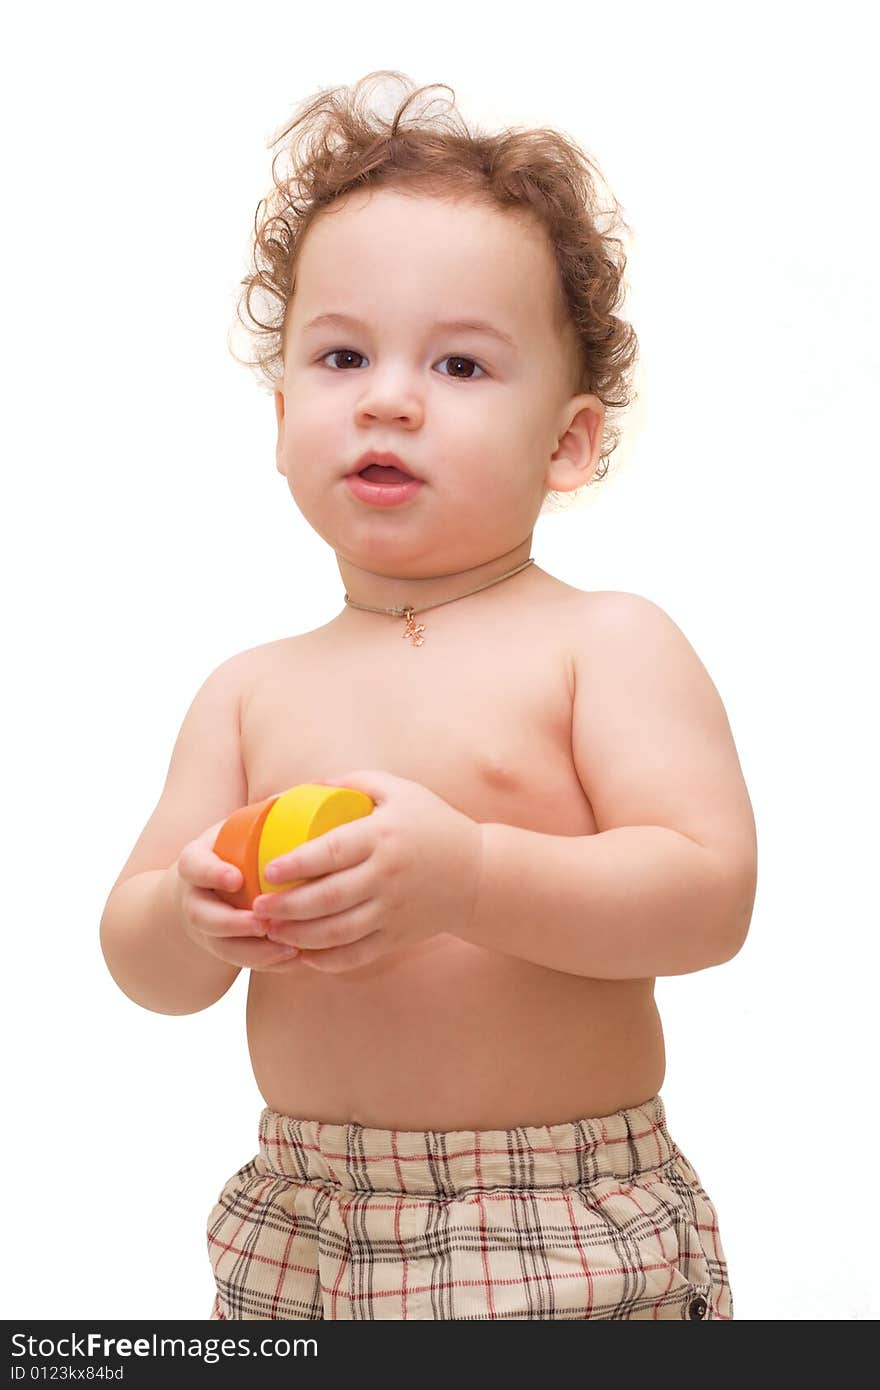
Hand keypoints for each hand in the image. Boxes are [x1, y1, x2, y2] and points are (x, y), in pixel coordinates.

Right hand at [171, 819, 303, 971]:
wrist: (199, 891)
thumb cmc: (230, 851)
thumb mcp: (235, 828)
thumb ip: (266, 812)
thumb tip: (316, 785)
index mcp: (196, 862)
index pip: (194, 866)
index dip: (211, 873)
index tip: (235, 878)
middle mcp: (195, 898)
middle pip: (204, 917)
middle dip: (234, 924)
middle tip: (265, 922)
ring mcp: (207, 929)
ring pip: (223, 947)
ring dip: (256, 952)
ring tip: (289, 948)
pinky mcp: (223, 949)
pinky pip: (241, 963)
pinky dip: (267, 964)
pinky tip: (295, 959)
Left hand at [251, 770, 483, 973]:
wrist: (478, 872)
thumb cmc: (431, 823)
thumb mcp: (398, 790)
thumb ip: (351, 783)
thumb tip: (301, 787)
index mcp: (383, 837)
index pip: (332, 852)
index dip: (295, 863)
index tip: (267, 870)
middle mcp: (388, 876)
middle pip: (329, 899)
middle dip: (287, 907)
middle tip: (257, 907)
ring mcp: (394, 910)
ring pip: (339, 932)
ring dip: (300, 936)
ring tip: (272, 931)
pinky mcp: (399, 936)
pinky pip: (358, 955)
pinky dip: (327, 960)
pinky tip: (303, 954)